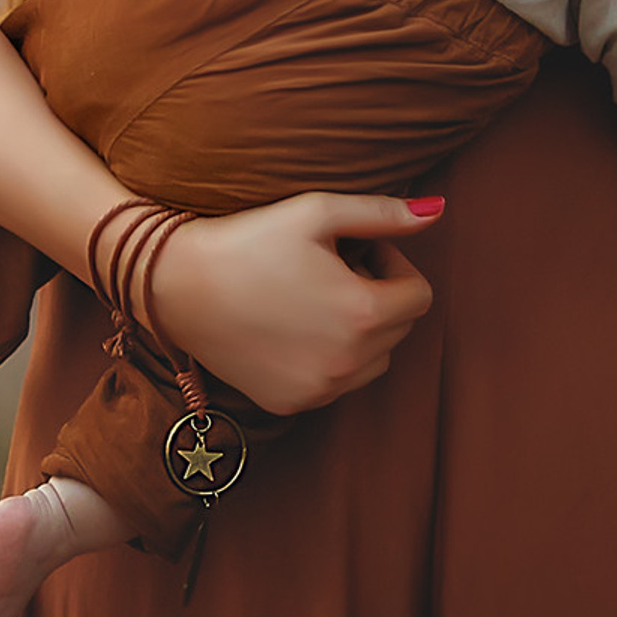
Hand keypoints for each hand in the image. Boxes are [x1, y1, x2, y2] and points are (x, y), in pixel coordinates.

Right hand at [149, 193, 439, 414]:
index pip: (419, 295)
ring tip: (312, 298)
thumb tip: (438, 211)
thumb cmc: (250, 238)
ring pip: (374, 361)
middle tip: (329, 268)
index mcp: (365, 314)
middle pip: (399, 329)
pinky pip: (336, 383)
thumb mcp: (317, 212)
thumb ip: (383, 214)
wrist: (178, 284)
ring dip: (359, 332)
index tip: (353, 250)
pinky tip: (289, 326)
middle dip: (376, 296)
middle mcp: (351, 362)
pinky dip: (327, 358)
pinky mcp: (293, 405)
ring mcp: (321, 390)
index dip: (392, 265)